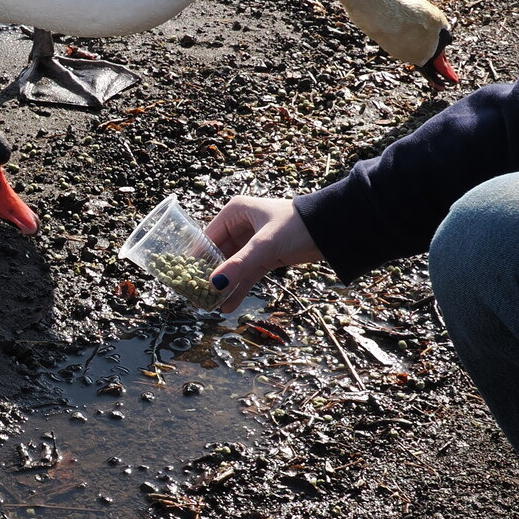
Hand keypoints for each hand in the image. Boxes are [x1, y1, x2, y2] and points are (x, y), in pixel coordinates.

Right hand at [203, 195, 323, 309]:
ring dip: (224, 285)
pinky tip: (228, 305)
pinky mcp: (265, 256)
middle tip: (197, 298)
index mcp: (234, 212)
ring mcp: (252, 242)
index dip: (196, 261)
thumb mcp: (265, 245)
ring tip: (210, 306)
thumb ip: (240, 265)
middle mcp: (240, 225)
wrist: (333, 230)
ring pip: (232, 266)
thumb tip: (215, 285)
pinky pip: (246, 274)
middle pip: (217, 254)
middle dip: (209, 276)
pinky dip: (239, 288)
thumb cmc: (298, 226)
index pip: (207, 239)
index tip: (185, 282)